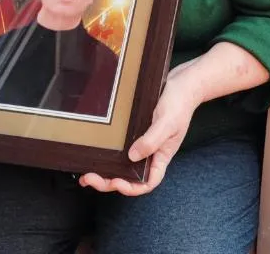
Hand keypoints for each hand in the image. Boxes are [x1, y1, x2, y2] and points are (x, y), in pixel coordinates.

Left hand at [79, 77, 199, 195]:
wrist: (182, 82)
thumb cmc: (180, 103)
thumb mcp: (167, 122)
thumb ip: (152, 140)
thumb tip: (132, 157)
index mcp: (161, 156)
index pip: (148, 182)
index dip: (132, 188)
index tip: (116, 182)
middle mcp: (150, 153)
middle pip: (130, 177)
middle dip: (110, 182)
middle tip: (90, 178)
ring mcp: (142, 142)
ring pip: (123, 165)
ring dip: (105, 172)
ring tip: (87, 174)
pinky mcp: (135, 131)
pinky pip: (120, 149)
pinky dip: (108, 155)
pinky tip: (96, 153)